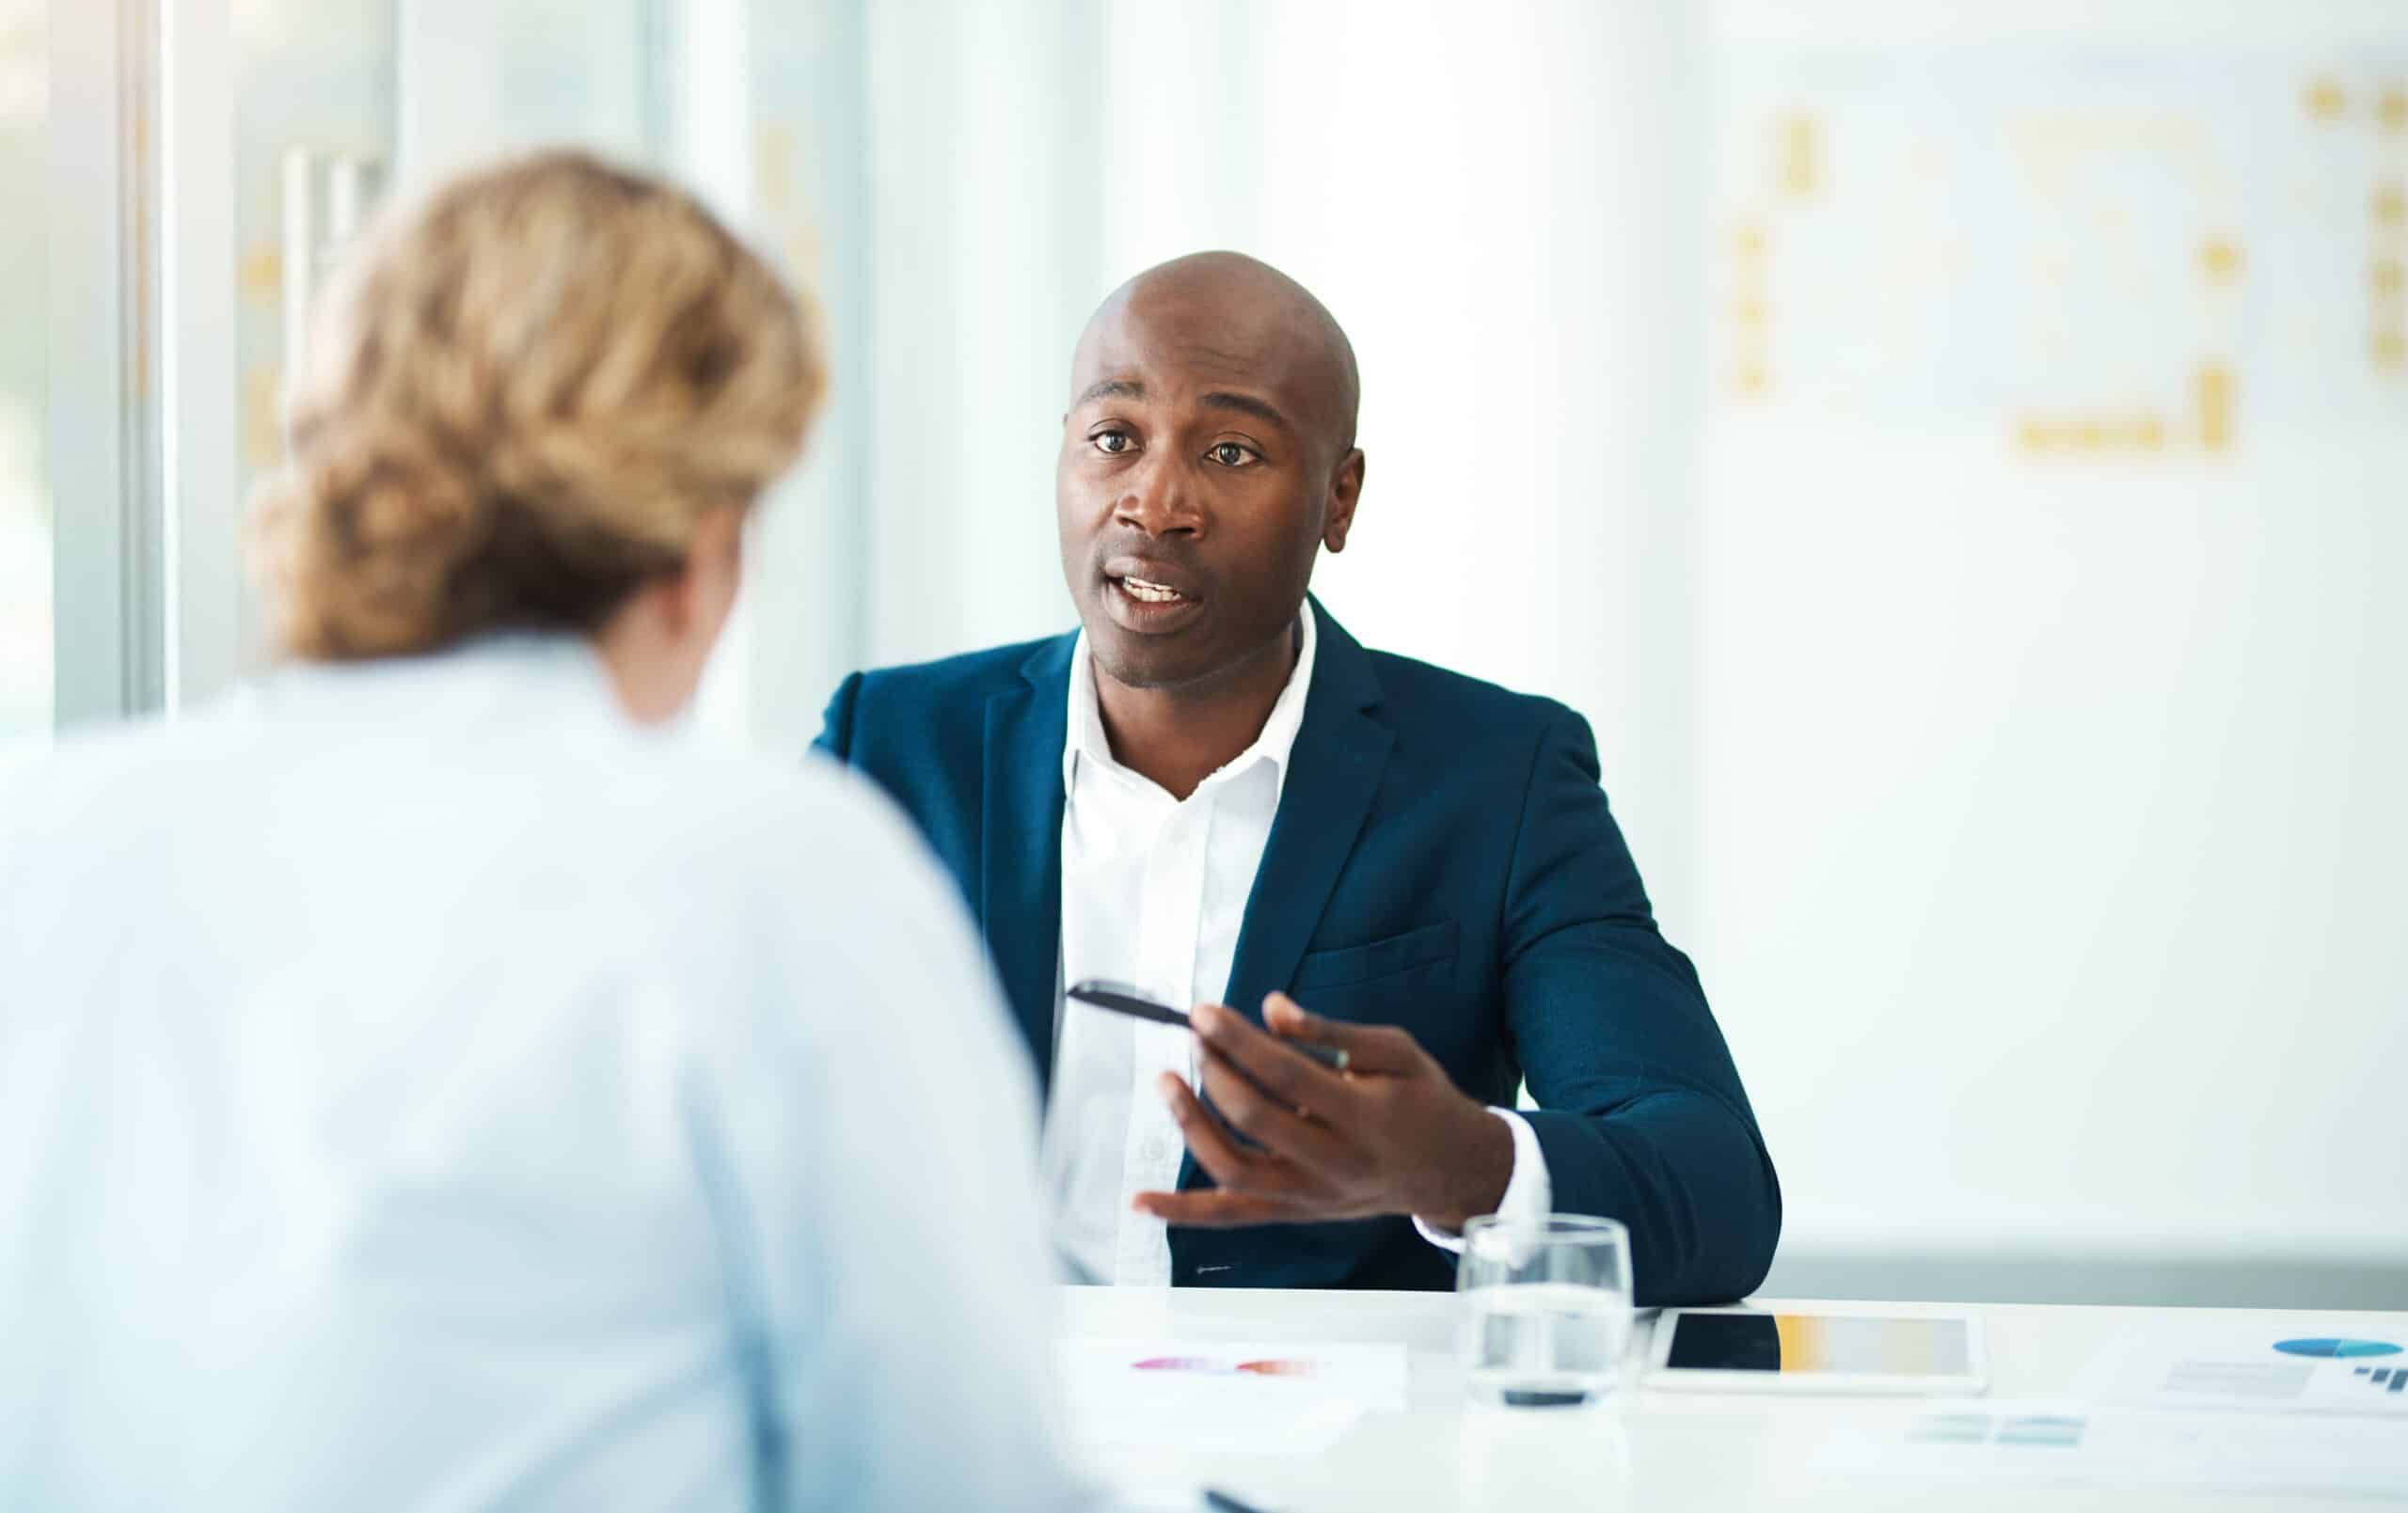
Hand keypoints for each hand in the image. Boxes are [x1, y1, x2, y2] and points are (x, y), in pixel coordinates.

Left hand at [1131, 993, 1513, 1233]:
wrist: (1451, 1172)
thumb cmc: (1423, 1100)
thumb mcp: (1395, 1051)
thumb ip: (1331, 1031)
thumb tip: (1270, 1008)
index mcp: (1365, 1116)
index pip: (1286, 1075)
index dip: (1239, 1041)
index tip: (1204, 1012)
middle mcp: (1335, 1164)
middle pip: (1255, 1119)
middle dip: (1215, 1072)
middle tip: (1195, 1036)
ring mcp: (1311, 1197)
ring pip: (1235, 1171)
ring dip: (1191, 1125)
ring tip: (1168, 1082)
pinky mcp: (1295, 1213)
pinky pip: (1231, 1217)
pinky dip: (1183, 1211)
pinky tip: (1139, 1200)